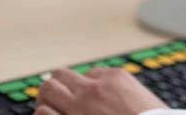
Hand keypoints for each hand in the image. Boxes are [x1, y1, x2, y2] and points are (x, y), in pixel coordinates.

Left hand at [36, 67, 166, 114]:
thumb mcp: (144, 102)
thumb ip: (123, 95)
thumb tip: (108, 101)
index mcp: (115, 78)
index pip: (88, 75)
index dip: (84, 89)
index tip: (83, 99)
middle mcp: (94, 89)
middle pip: (60, 76)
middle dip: (57, 87)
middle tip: (57, 100)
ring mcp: (79, 107)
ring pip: (47, 90)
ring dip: (47, 101)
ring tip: (50, 110)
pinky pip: (42, 113)